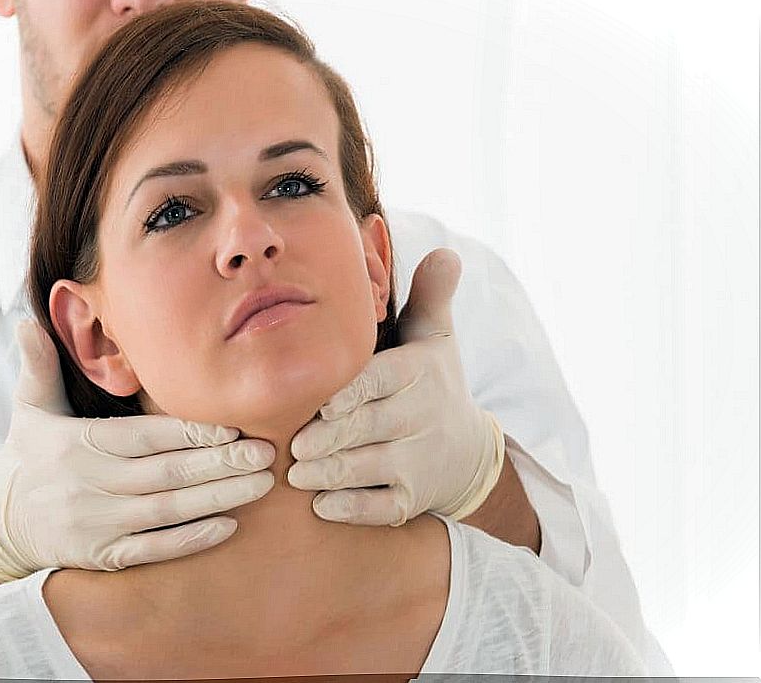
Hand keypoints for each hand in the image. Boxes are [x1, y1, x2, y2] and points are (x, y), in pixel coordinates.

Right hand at [0, 320, 274, 580]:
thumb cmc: (28, 455)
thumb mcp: (29, 407)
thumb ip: (38, 365)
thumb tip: (28, 320)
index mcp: (78, 443)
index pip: (143, 435)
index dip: (189, 432)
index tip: (232, 426)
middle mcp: (89, 484)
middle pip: (165, 473)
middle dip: (219, 463)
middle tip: (265, 452)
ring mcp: (97, 523)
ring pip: (168, 510)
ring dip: (218, 498)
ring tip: (262, 484)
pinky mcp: (102, 555)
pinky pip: (153, 549)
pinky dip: (191, 539)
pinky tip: (228, 525)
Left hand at [287, 248, 503, 525]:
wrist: (468, 453)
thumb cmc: (433, 386)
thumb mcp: (436, 339)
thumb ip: (429, 298)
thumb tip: (446, 251)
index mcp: (416, 376)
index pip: (380, 383)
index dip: (351, 395)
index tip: (321, 405)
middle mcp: (419, 419)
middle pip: (369, 429)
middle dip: (329, 439)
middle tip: (292, 445)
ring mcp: (417, 464)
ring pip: (369, 470)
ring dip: (331, 475)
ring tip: (297, 474)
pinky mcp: (412, 500)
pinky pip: (380, 508)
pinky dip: (352, 509)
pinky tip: (322, 507)